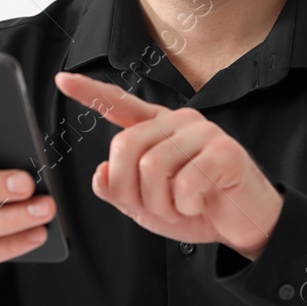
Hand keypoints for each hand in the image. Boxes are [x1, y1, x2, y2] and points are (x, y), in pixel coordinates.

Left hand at [54, 70, 282, 259]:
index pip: (120, 106)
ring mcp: (204, 134)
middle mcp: (179, 123)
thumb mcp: (147, 206)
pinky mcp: (225, 152)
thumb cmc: (197, 209)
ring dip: (161, 203)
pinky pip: (185, 184)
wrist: (244, 226)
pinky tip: (202, 204)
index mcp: (158, 130)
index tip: (62, 80)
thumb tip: (100, 173)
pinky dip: (186, 207)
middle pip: (125, 146)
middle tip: (158, 207)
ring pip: (152, 168)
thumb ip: (120, 190)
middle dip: (132, 190)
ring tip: (182, 206)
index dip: (90, 93)